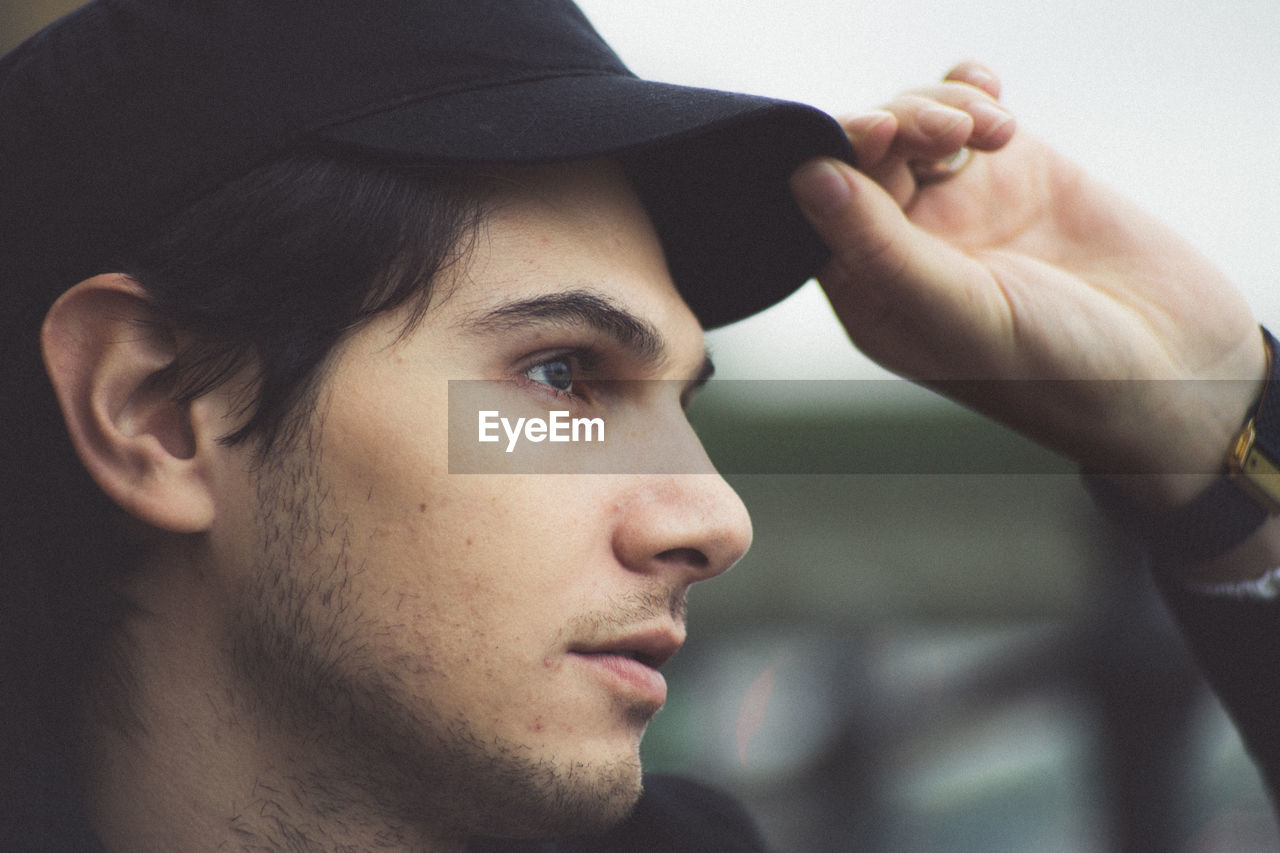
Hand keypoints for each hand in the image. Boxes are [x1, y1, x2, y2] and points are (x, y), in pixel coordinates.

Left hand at [790, 62, 1265, 511]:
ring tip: (991, 129)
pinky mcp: (1013, 170)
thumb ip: (882, 248)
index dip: (835, 158)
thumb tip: (807, 179)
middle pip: (864, 155)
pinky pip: (970, 109)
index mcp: (873, 292)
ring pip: (914, 122)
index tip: (873, 132)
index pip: (820, 210)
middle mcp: (905, 244)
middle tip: (949, 133)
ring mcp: (960, 203)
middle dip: (897, 123)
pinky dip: (971, 88)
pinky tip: (993, 96)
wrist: (1174, 368)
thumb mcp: (962, 315)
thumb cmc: (1060, 373)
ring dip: (942, 105)